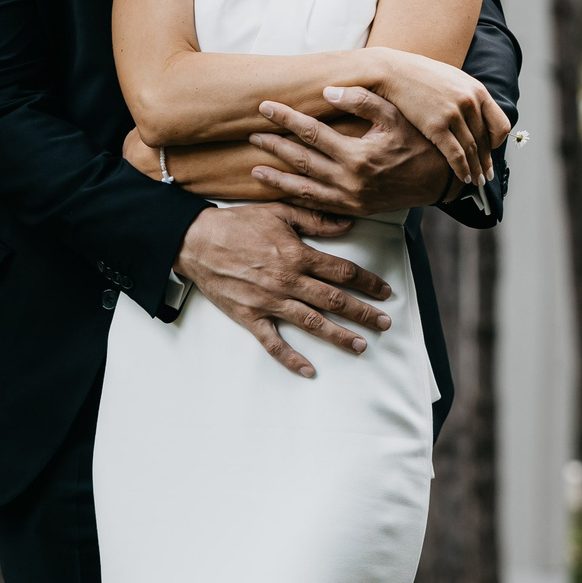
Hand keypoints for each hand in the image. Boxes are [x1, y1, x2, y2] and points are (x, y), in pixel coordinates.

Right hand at [172, 203, 394, 378]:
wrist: (196, 241)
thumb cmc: (237, 224)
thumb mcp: (278, 212)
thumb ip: (315, 219)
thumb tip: (348, 224)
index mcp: (296, 254)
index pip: (342, 271)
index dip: (367, 282)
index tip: (385, 291)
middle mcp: (287, 280)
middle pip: (334, 300)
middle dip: (363, 312)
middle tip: (386, 323)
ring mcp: (269, 301)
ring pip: (312, 323)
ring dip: (339, 336)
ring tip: (361, 346)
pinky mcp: (250, 317)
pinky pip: (273, 343)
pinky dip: (291, 359)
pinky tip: (309, 370)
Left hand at [249, 88, 458, 214]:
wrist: (442, 181)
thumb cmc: (421, 142)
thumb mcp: (396, 116)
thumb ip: (363, 101)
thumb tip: (329, 90)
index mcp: (357, 155)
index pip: (311, 133)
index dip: (286, 118)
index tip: (265, 107)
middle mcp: (350, 181)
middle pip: (301, 161)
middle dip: (274, 147)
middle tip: (251, 134)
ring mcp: (350, 200)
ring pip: (304, 189)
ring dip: (277, 179)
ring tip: (254, 170)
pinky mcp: (355, 211)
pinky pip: (318, 207)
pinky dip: (296, 199)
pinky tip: (282, 192)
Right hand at [367, 50, 510, 189]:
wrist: (395, 72)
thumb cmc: (422, 77)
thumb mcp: (454, 80)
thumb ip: (469, 97)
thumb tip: (479, 115)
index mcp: (478, 91)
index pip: (500, 124)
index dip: (497, 142)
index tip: (492, 151)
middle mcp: (469, 102)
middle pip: (485, 141)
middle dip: (486, 162)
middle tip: (487, 176)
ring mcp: (453, 114)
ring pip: (472, 150)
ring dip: (476, 169)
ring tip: (477, 181)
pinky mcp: (436, 125)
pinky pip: (455, 154)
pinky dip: (462, 169)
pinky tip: (464, 178)